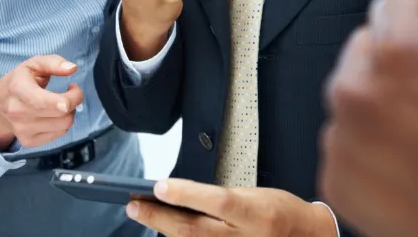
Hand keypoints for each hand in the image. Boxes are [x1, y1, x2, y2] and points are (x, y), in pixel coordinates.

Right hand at [0, 55, 83, 150]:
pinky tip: (53, 114)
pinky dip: (61, 124)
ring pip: (64, 126)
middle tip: (70, 94)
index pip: (55, 103)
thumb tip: (72, 68)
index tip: (73, 87)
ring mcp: (22, 130)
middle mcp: (18, 112)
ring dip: (68, 113)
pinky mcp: (28, 141)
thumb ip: (54, 62)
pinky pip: (59, 134)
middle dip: (74, 102)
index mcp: (19, 89)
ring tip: (59, 103)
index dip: (73, 96)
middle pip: (63, 115)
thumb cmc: (17, 82)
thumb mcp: (32, 64)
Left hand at [127, 180, 337, 235]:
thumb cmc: (282, 214)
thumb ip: (222, 199)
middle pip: (195, 231)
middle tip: (134, 204)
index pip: (218, 202)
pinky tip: (166, 232)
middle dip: (160, 217)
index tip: (159, 185)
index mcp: (257, 214)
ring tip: (142, 214)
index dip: (187, 194)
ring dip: (163, 231)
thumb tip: (181, 197)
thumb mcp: (257, 195)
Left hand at [319, 0, 417, 236]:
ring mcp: (345, 144)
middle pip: (370, 50)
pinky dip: (381, 151)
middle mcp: (357, 90)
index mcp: (401, 45)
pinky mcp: (341, 188)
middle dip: (406, 62)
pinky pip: (352, 147)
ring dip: (392, 105)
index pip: (397, 6)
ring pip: (359, 98)